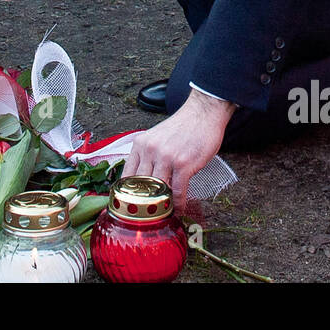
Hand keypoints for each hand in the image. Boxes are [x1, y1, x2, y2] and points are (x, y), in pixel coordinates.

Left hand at [125, 88, 233, 211]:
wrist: (203, 113)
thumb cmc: (182, 127)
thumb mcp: (156, 137)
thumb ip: (148, 156)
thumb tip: (144, 180)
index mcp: (141, 145)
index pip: (127, 175)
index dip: (127, 194)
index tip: (130, 207)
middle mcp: (150, 151)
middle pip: (141, 186)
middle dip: (144, 204)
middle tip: (147, 216)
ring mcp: (166, 157)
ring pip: (157, 190)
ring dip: (161, 206)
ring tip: (163, 214)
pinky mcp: (183, 164)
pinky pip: (178, 191)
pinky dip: (178, 203)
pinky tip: (178, 209)